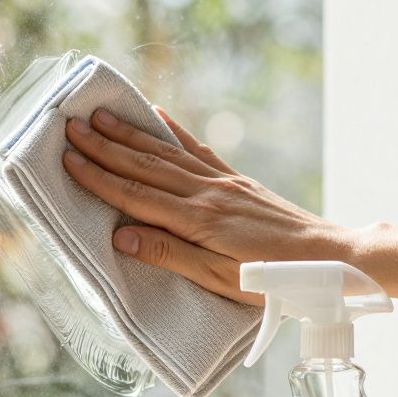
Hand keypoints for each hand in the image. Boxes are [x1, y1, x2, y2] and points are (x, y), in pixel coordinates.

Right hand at [63, 107, 350, 304]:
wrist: (328, 257)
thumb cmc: (273, 280)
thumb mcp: (219, 280)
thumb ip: (170, 255)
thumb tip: (121, 235)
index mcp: (198, 220)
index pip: (135, 195)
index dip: (98, 177)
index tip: (68, 160)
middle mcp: (207, 193)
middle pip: (145, 165)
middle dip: (105, 146)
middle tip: (71, 128)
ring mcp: (222, 182)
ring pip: (167, 153)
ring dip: (130, 134)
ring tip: (101, 116)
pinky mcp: (236, 181)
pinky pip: (198, 150)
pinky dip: (174, 132)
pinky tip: (158, 116)